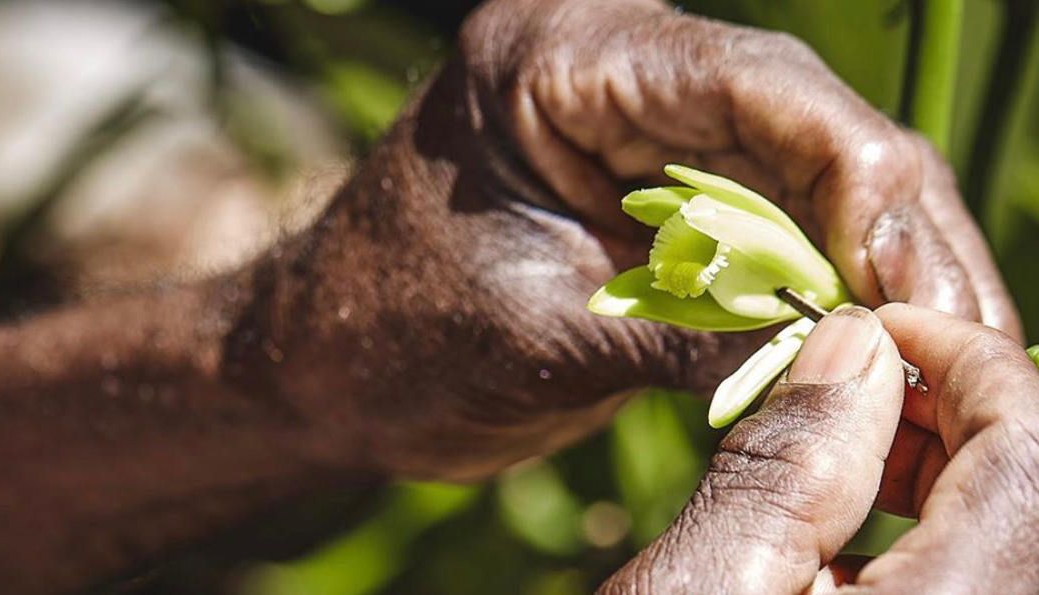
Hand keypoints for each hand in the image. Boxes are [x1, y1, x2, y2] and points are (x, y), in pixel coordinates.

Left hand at [245, 0, 1020, 479]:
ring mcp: (633, 128)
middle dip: (889, 234)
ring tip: (945, 355)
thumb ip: (686, 335)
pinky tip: (872, 342)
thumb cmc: (385, 338)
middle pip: (799, 127)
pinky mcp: (647, 193)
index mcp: (555, 56)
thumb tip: (845, 360)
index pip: (753, 87)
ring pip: (799, 179)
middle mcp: (609, 67)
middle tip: (968, 338)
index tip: (919, 289)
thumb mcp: (538, 335)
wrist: (322, 366)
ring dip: (869, 266)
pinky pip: (764, 226)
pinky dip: (818, 287)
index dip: (862, 183)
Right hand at [598, 304, 1038, 593]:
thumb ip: (790, 462)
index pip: (1035, 446)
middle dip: (961, 406)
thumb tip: (855, 341)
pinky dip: (941, 522)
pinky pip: (990, 567)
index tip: (874, 325)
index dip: (969, 358)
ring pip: (1025, 521)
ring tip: (853, 452)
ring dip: (954, 462)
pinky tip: (860, 528)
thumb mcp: (702, 588)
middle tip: (853, 388)